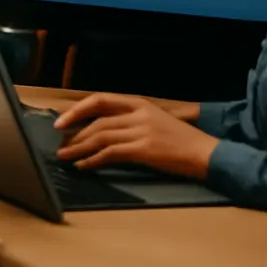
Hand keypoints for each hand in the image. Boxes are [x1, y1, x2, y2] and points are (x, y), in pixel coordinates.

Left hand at [54, 93, 217, 178]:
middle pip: (97, 121)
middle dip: (74, 132)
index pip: (99, 100)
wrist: (207, 153)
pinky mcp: (144, 150)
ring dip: (79, 148)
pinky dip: (94, 160)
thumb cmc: (181, 138)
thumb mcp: (154, 118)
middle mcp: (137, 113)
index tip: (60, 120)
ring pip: (100, 137)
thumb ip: (129, 118)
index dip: (77, 109)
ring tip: (64, 157)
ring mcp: (140, 130)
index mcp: (138, 102)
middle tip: (59, 144)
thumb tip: (100, 127)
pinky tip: (84, 166)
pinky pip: (111, 153)